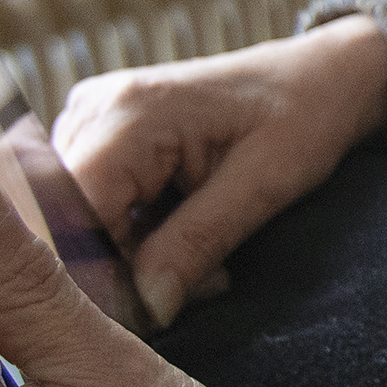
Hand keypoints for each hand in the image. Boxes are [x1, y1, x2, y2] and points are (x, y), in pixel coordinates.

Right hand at [51, 14, 386, 326]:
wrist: (317, 79)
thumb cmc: (301, 117)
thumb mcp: (262, 186)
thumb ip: (196, 244)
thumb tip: (144, 307)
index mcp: (130, 112)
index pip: (69, 212)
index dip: (98, 270)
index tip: (150, 308)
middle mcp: (95, 109)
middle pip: (68, 221)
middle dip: (127, 268)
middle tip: (203, 282)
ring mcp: (93, 121)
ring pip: (80, 222)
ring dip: (137, 256)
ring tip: (207, 261)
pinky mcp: (103, 138)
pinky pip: (96, 207)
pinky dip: (138, 236)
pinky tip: (188, 237)